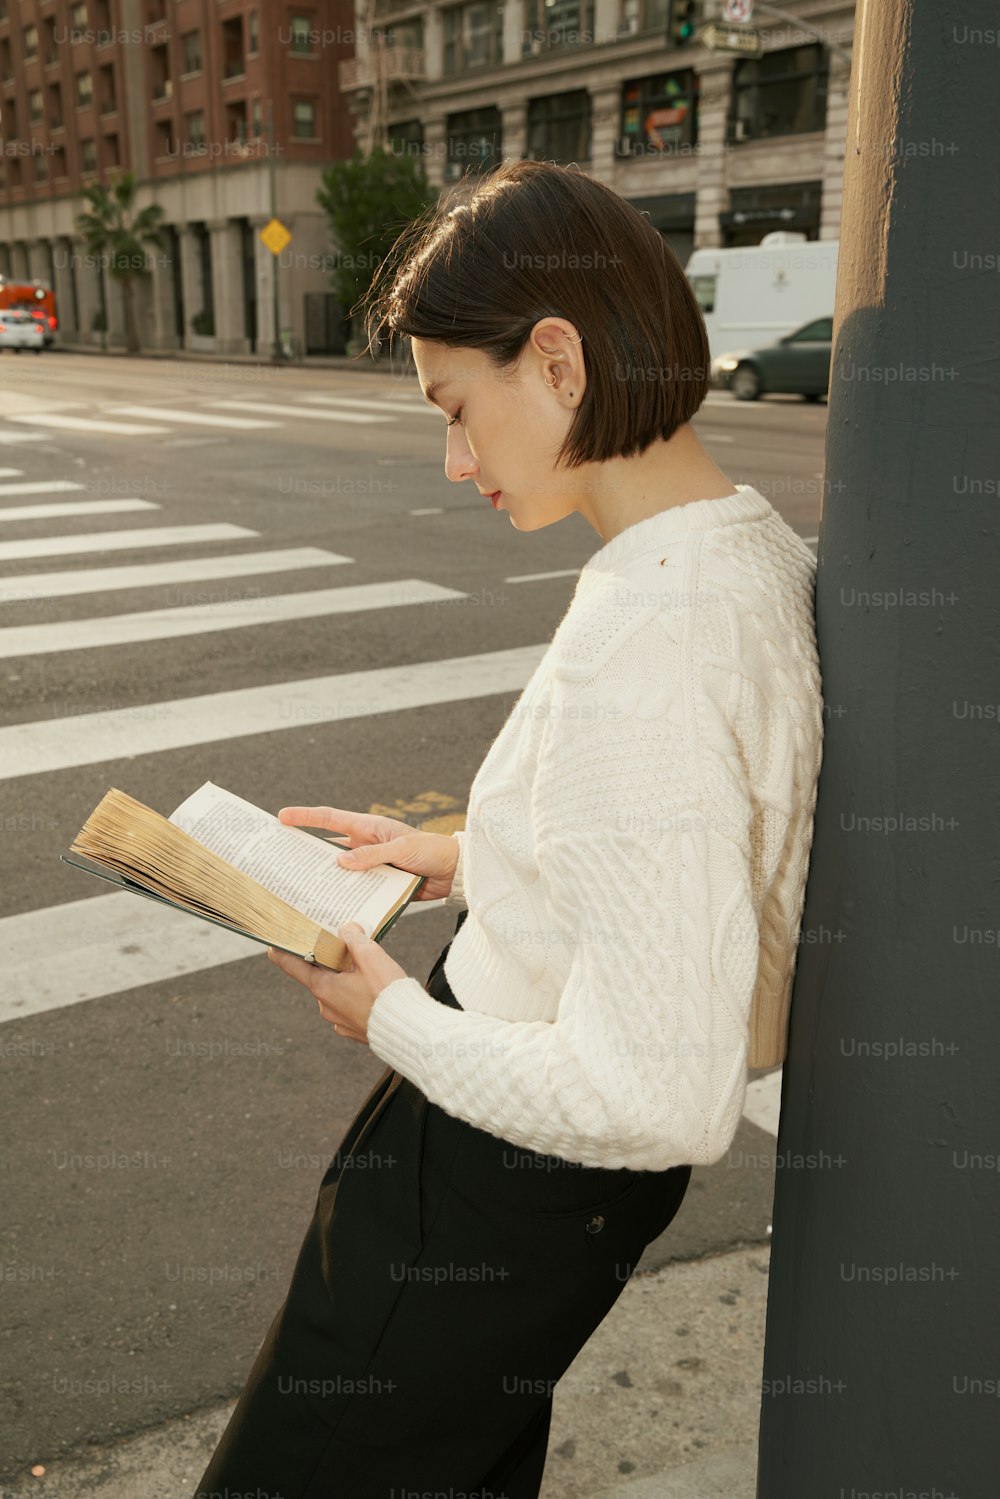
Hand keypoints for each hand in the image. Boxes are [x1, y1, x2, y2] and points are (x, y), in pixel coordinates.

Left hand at [267, 923, 408, 1043]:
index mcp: (324, 988)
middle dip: (331, 963)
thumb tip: (346, 929)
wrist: (409, 1031)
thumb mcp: (371, 956)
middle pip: (320, 977)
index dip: (283, 953)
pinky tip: (375, 992)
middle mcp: (327, 1007)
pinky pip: (351, 1008)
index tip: (274, 945)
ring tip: (369, 972)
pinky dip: (358, 998)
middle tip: (345, 948)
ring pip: (338, 993)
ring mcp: (340, 1021)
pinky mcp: (356, 1031)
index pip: (293, 967)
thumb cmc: (388, 995)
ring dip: (347, 981)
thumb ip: (355, 939)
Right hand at [276, 804, 460, 902]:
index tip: (281, 817)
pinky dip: (343, 896)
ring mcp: (369, 865)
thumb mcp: (402, 849)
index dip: (304, 817)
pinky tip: (329, 907)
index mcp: (368, 828)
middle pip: (328, 847)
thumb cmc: (431, 851)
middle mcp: (364, 845)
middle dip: (305, 852)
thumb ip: (373, 855)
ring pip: (339, 872)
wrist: (453, 872)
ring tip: (299, 889)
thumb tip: (341, 862)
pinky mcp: (377, 884)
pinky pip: (355, 889)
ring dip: (323, 879)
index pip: (329, 818)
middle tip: (280, 859)